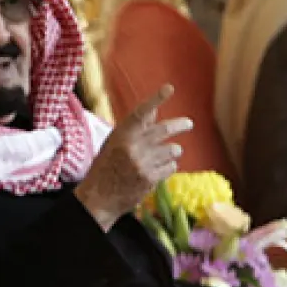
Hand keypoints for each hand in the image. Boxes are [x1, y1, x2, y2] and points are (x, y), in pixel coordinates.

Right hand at [74, 84, 192, 230]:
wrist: (98, 198)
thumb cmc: (105, 167)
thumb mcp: (113, 143)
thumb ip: (134, 129)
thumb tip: (154, 111)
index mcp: (120, 135)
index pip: (140, 113)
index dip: (155, 99)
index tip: (169, 88)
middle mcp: (131, 146)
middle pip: (165, 129)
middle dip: (181, 125)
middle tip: (188, 124)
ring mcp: (142, 163)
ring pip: (172, 149)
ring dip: (172, 152)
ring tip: (162, 156)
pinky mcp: (150, 178)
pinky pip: (171, 166)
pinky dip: (167, 167)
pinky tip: (156, 170)